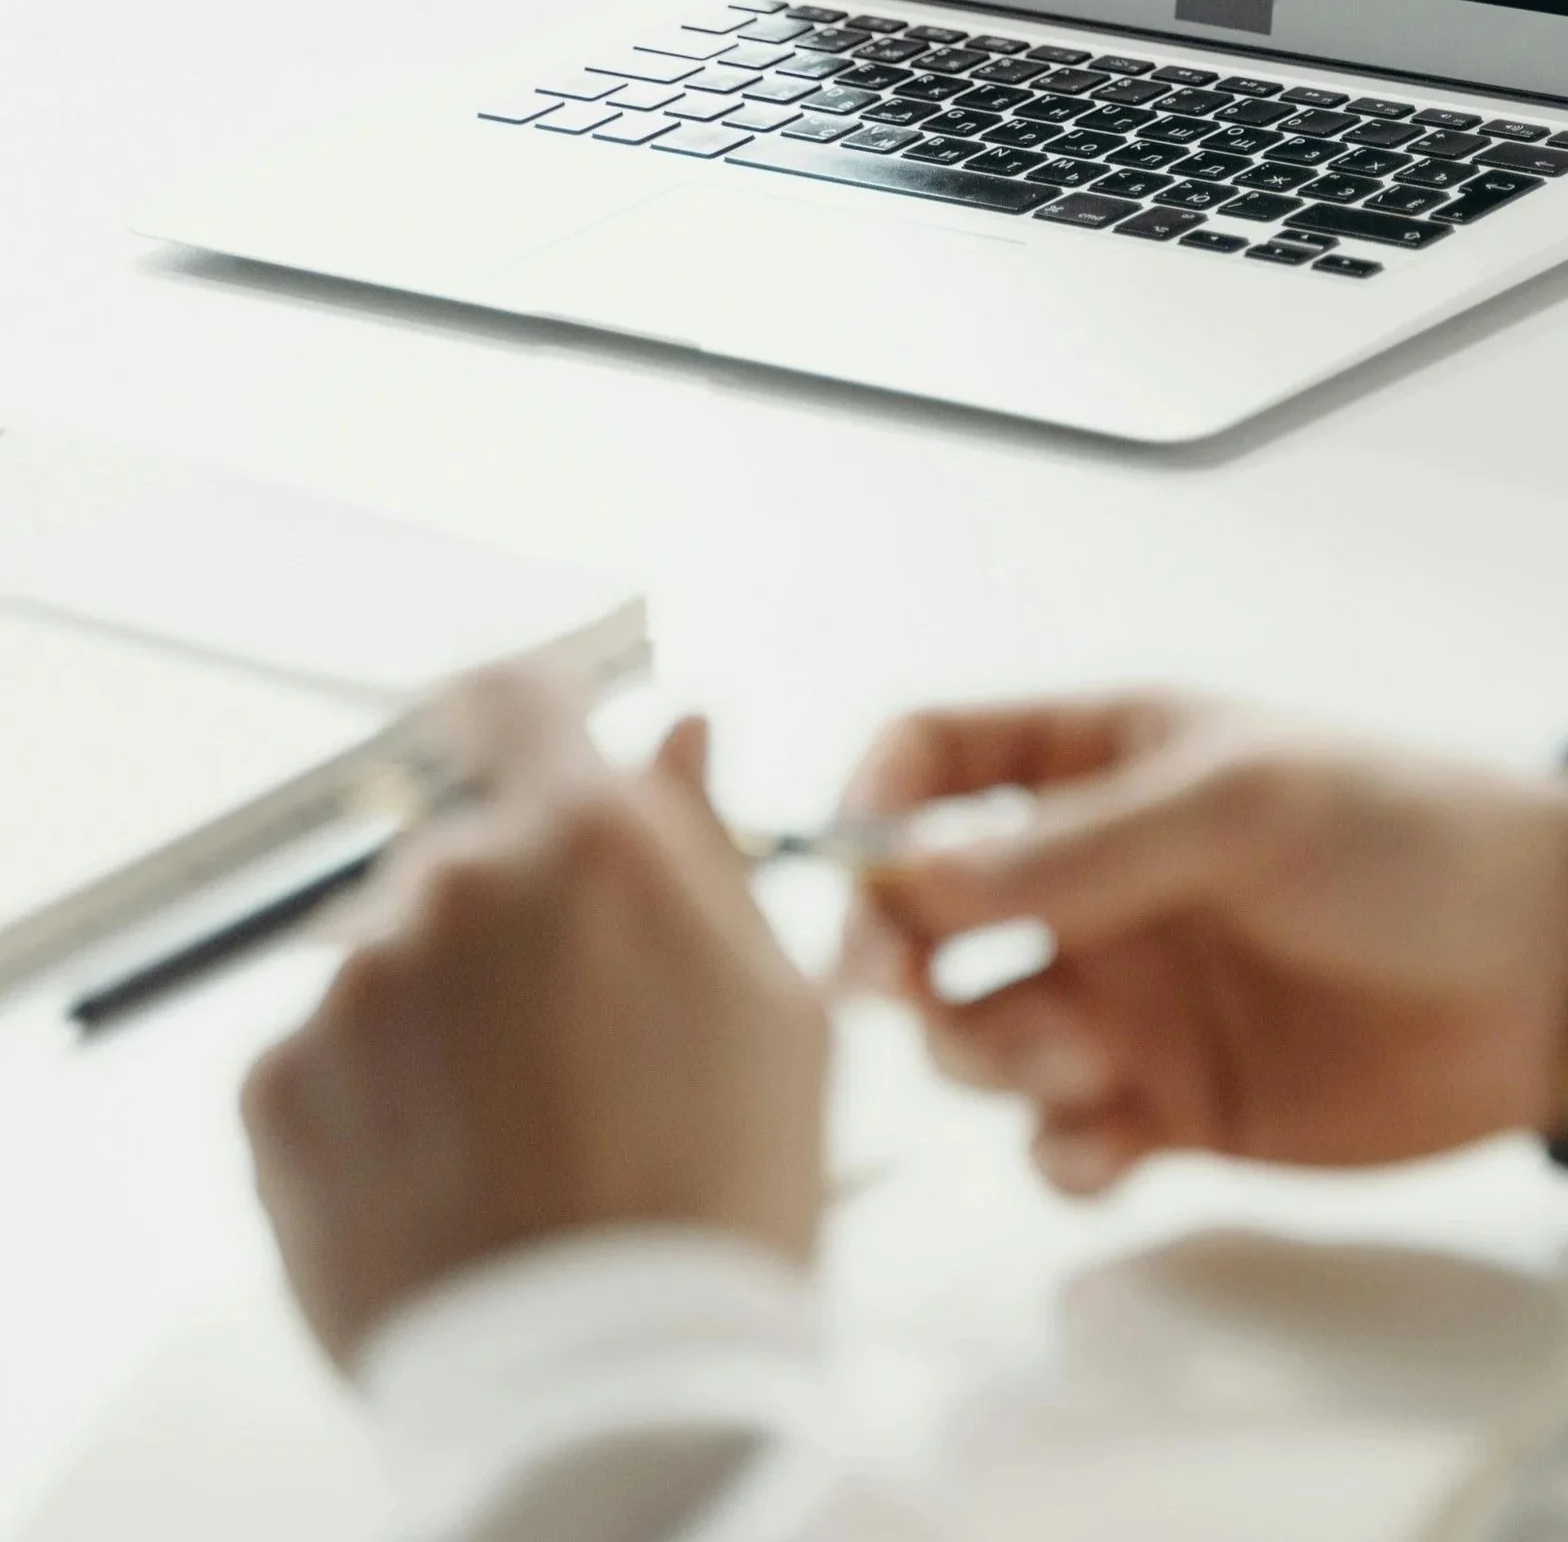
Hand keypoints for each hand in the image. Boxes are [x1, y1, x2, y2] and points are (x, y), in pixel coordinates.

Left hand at [243, 681, 830, 1364]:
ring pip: (400, 955)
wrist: (604, 1386)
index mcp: (587, 839)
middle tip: (582, 1030)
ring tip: (523, 1125)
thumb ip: (708, 843)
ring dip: (448, 1004)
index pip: (519, 700)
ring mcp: (353, 985)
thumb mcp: (771, 999)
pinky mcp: (277, 1087)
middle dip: (517, 911)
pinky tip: (456, 1166)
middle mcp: (453, 882)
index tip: (536, 731)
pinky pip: (332, 1050)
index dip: (527, 709)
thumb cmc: (719, 1185)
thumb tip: (679, 732)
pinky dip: (382, 1089)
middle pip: (470, 852)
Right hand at [839, 696, 1567, 1193]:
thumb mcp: (1238, 806)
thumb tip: (910, 878)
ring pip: (978, 1037)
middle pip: (925, 921)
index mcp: (1104, 761)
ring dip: (990, 1056)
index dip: (875, 810)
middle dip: (902, 963)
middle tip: (913, 998)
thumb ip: (1075, 847)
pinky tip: (1116, 1143)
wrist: (1548, 973)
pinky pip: (1059, 1142)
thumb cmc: (1406, 837)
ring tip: (1085, 1060)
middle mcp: (1096, 879)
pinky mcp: (1172, 1104)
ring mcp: (1130, 994)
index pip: (935, 759)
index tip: (863, 878)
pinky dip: (1060, 1152)